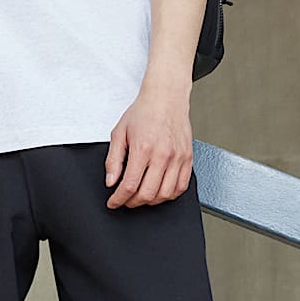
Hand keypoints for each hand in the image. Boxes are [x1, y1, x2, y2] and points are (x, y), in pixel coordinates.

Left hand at [105, 84, 192, 207]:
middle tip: (125, 200)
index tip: (113, 202)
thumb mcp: (119, 133)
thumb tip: (111, 182)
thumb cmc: (144, 112)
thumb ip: (113, 160)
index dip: (119, 199)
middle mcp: (163, 155)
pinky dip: (169, 195)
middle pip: (148, 194)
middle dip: (132, 203)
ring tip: (141, 196)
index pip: (129, 185)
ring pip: (165, 195)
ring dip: (150, 201)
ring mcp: (178, 158)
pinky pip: (181, 187)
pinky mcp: (188, 158)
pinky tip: (159, 191)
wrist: (166, 97)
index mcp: (143, 148)